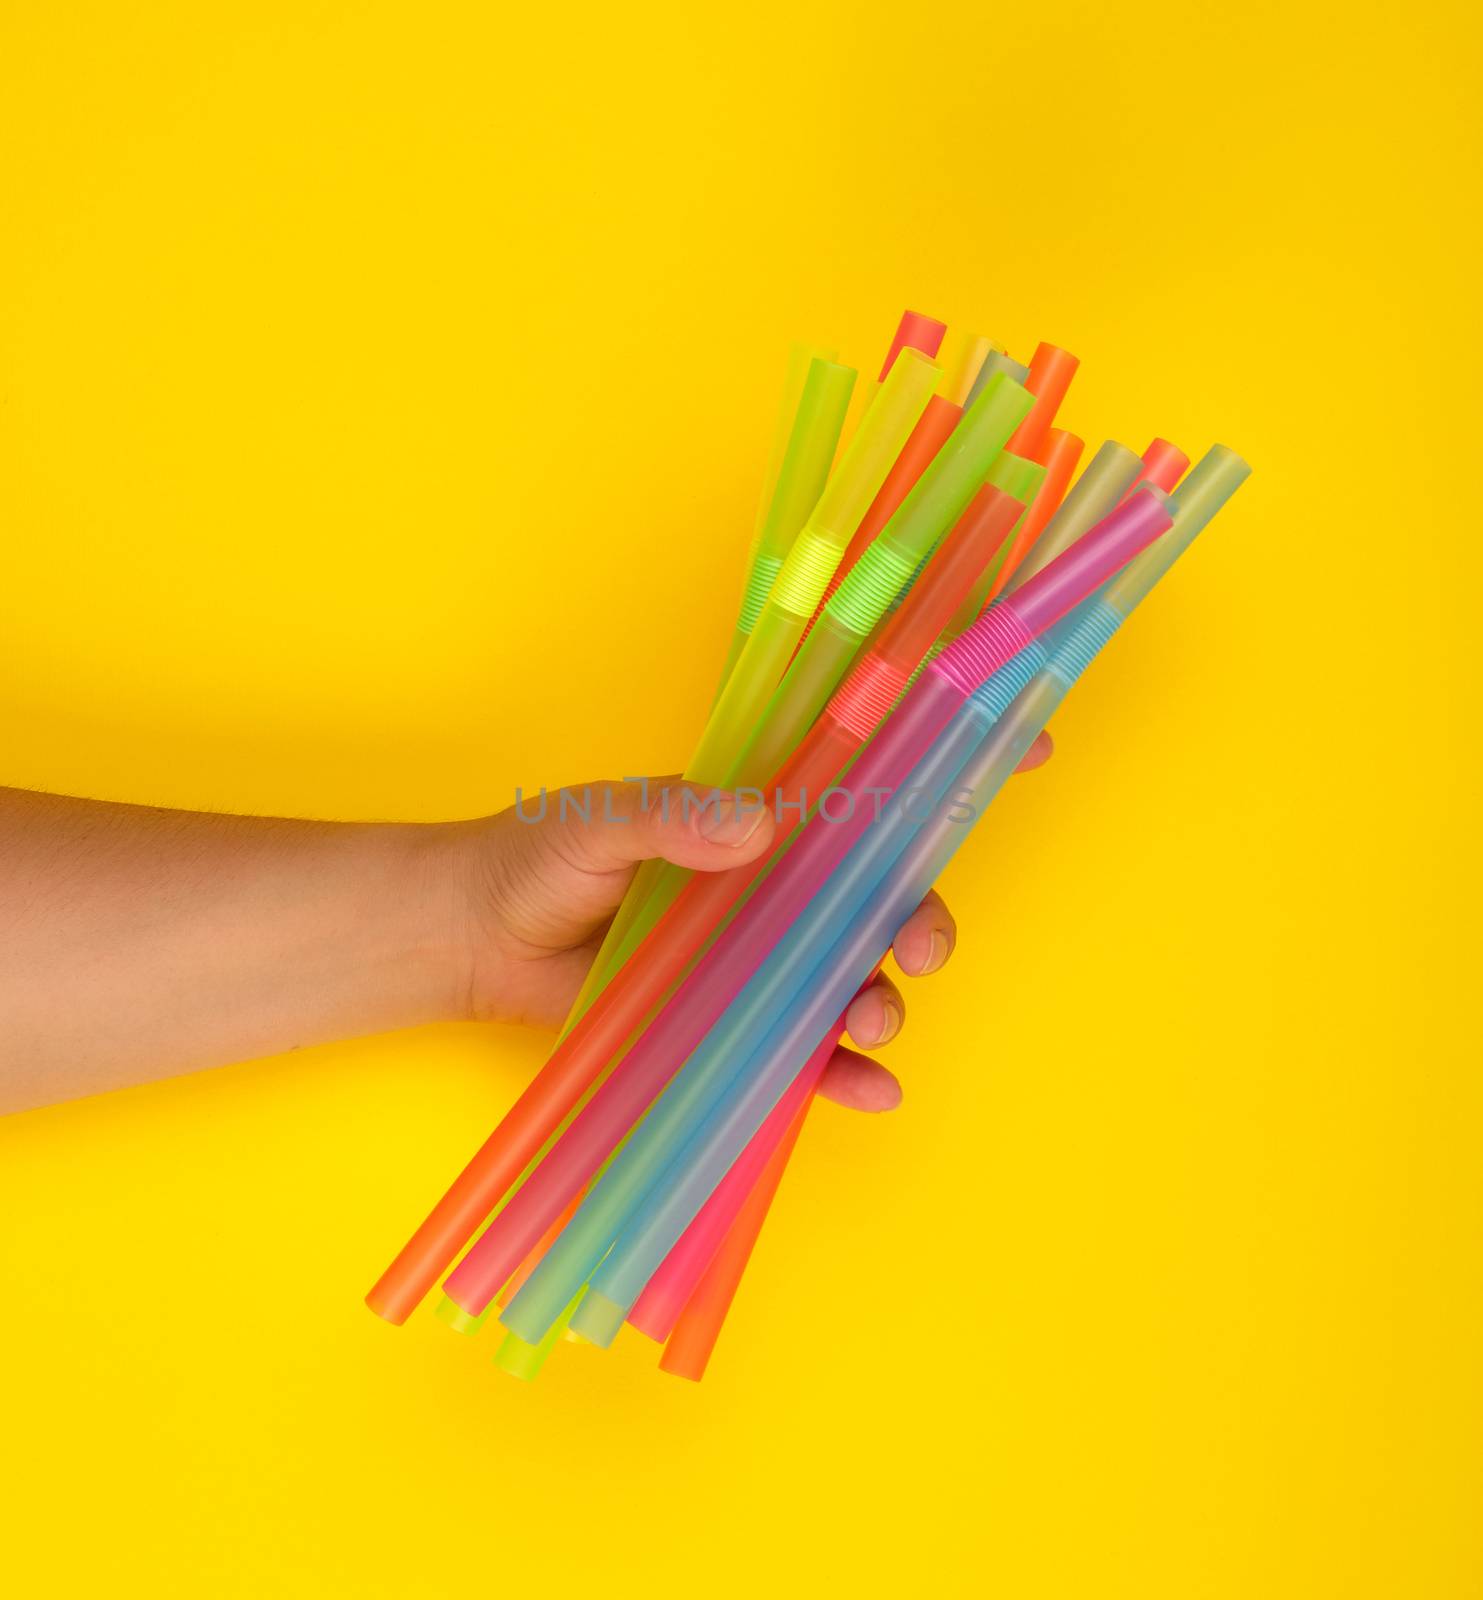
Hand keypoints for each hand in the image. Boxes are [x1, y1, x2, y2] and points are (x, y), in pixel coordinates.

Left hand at [451, 737, 1052, 1111]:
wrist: (474, 941)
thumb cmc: (535, 861)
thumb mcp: (598, 822)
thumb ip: (671, 816)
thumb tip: (759, 824)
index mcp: (761, 816)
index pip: (867, 782)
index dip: (945, 765)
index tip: (1023, 746)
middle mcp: (776, 885)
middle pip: (883, 894)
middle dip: (924, 917)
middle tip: (923, 946)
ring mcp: (759, 959)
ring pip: (857, 975)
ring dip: (887, 998)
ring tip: (874, 1021)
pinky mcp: (733, 1024)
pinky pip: (806, 1052)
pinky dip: (843, 1072)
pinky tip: (865, 1088)